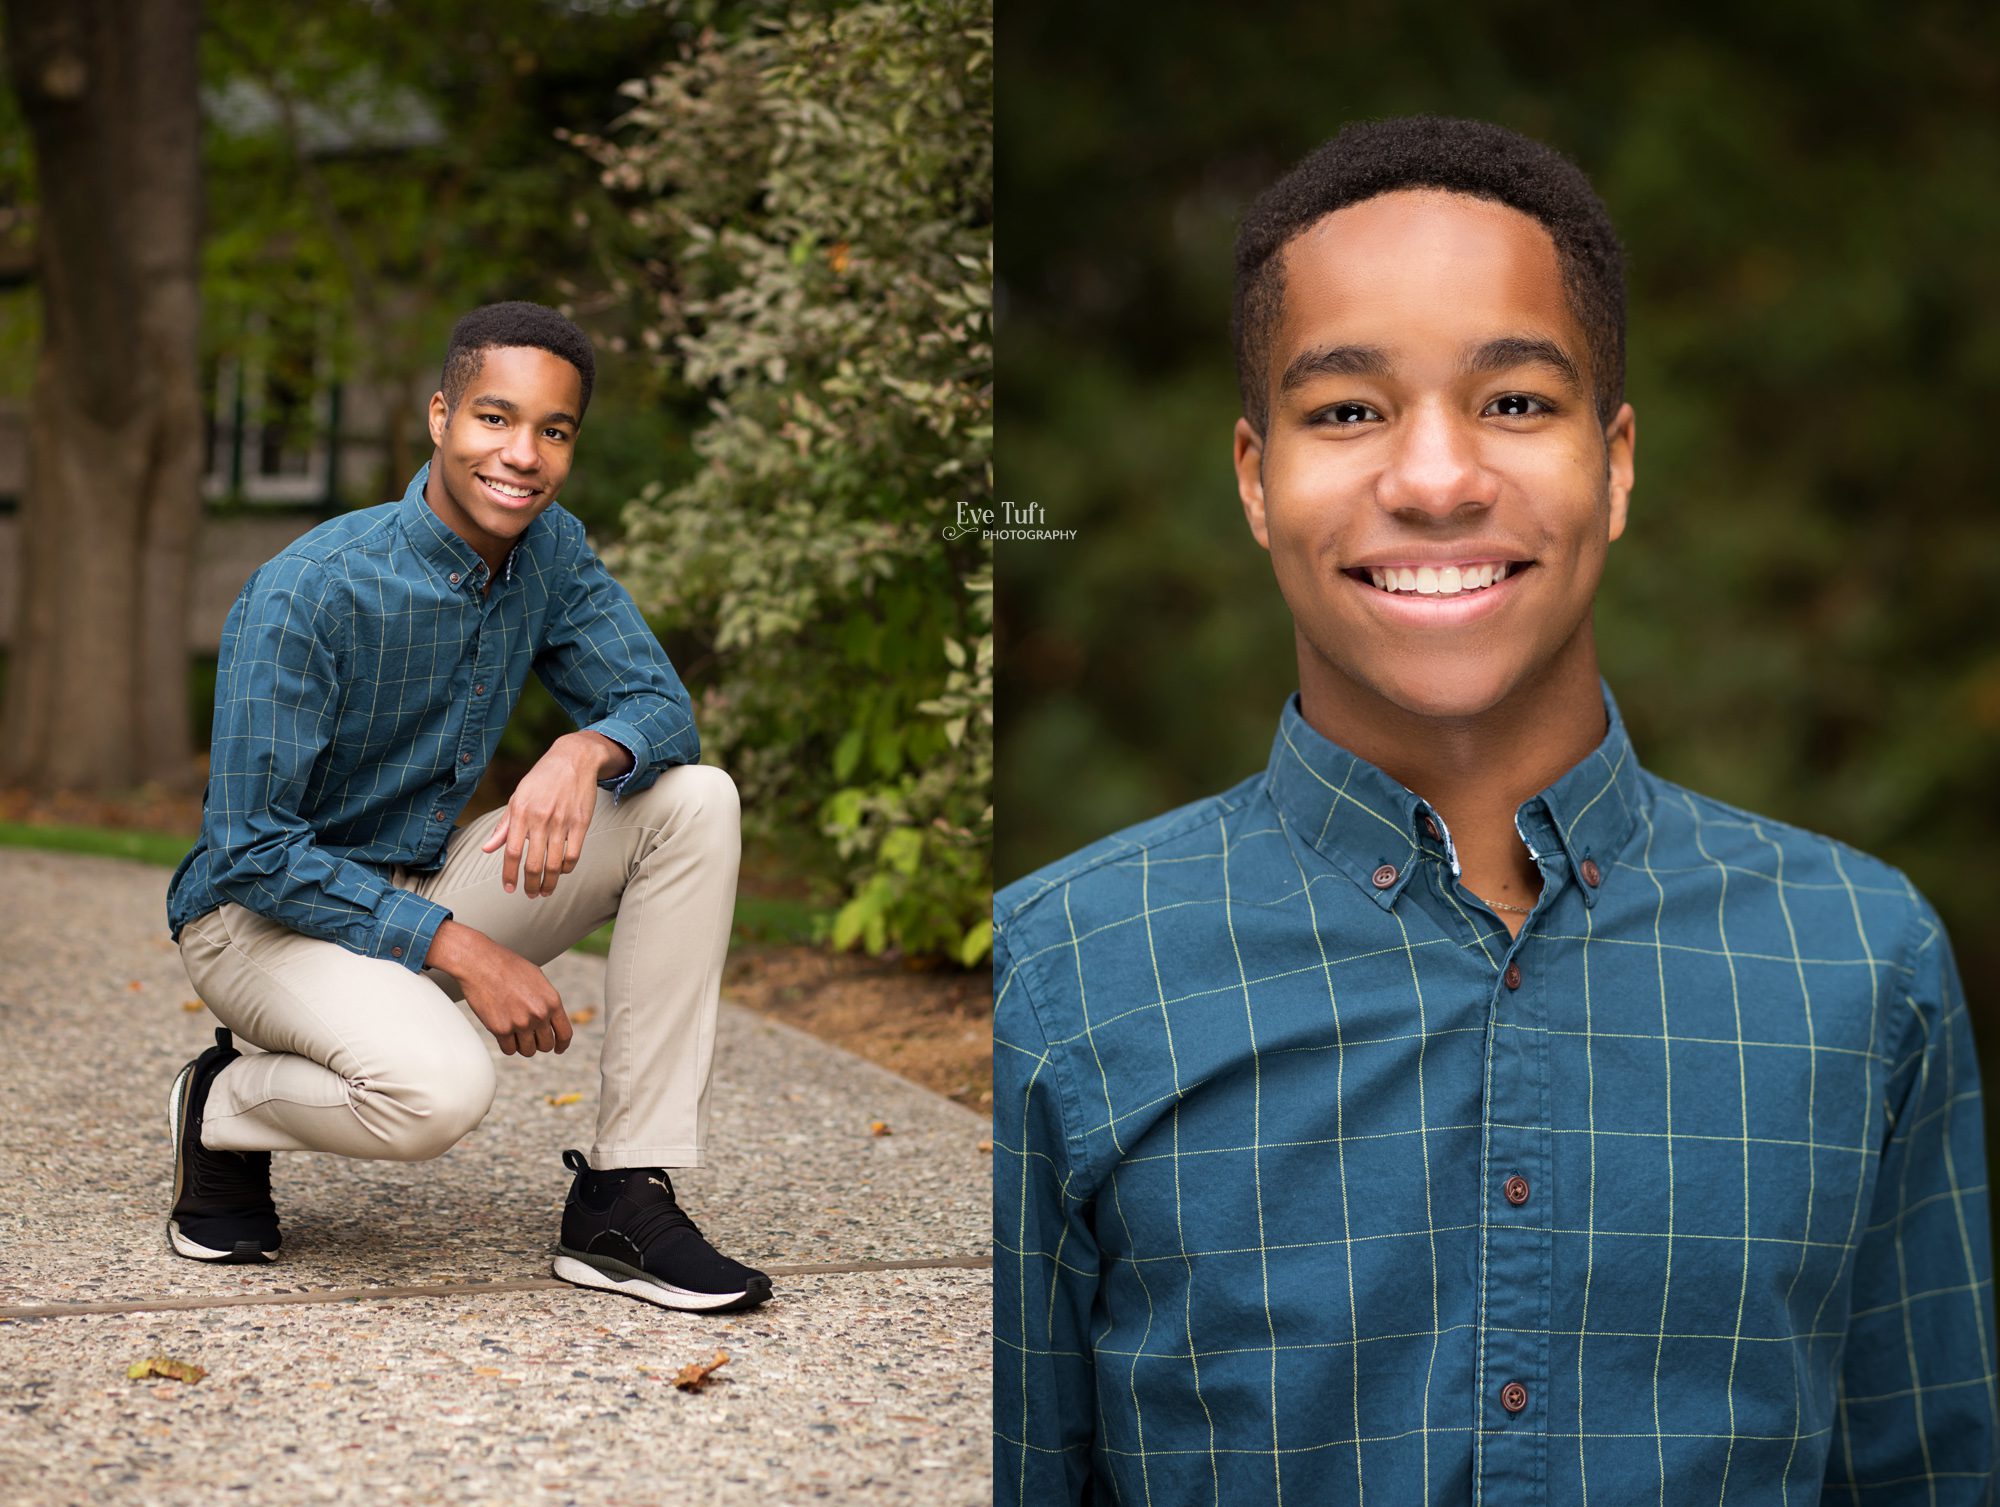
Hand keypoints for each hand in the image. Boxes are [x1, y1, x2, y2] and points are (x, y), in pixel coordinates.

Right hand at [428, 920, 571, 1056]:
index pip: (564, 1033)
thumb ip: (546, 1001)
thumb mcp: (537, 979)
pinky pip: (509, 1049)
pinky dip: (507, 1045)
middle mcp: (539, 1014)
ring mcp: (520, 1023)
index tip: (558, 1049)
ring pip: (527, 1050)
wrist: (480, 962)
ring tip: (514, 1032)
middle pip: (545, 1045)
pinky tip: (503, 1034)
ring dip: (522, 1045)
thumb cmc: (507, 967)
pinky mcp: (500, 1029)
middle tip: (529, 1037)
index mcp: (552, 1001)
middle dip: (538, 1043)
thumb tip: (551, 1019)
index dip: (562, 1045)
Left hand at [481, 732, 610, 896]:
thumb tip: (487, 849)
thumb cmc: (542, 779)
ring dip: (550, 883)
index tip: (509, 889)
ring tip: (546, 891)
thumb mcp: (518, 797)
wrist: (573, 759)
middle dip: (530, 885)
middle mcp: (540, 818)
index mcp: (521, 812)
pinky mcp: (581, 822)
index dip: (509, 874)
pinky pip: (574, 854)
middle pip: (533, 863)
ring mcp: (562, 821)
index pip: (512, 852)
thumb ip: (504, 825)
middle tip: (530, 895)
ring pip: (555, 864)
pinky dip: (567, 868)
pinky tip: (562, 872)